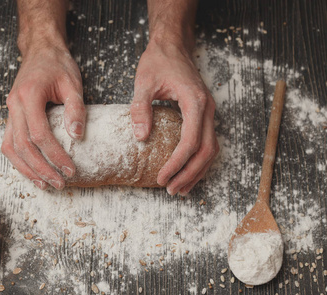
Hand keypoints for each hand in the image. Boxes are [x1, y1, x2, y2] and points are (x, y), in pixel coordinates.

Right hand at [2, 40, 85, 189]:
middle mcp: (14, 105)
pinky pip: (9, 142)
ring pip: (11, 148)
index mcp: (29, 96)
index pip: (39, 134)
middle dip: (42, 168)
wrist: (40, 51)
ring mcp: (10, 111)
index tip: (70, 169)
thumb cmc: (57, 65)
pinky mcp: (11, 116)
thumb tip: (77, 136)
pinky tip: (32, 171)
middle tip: (60, 183)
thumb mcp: (73, 83)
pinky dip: (19, 160)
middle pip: (23, 146)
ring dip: (27, 169)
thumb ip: (75, 109)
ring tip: (45, 184)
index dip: (55, 155)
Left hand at [131, 42, 218, 195]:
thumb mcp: (144, 82)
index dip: (177, 163)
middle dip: (189, 174)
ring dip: (197, 172)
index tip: (162, 178)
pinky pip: (208, 143)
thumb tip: (141, 138)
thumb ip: (141, 109)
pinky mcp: (204, 114)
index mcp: (194, 102)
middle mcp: (207, 109)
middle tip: (171, 190)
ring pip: (211, 150)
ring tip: (180, 189)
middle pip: (206, 151)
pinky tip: (187, 172)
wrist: (173, 46)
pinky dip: (199, 161)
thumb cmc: (159, 61)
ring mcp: (209, 112)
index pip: (191, 141)